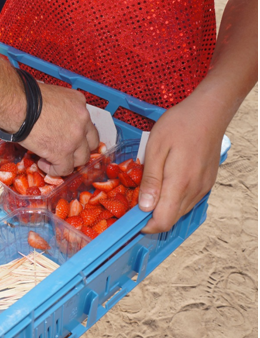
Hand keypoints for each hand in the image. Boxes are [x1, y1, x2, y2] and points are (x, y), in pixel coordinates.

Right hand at [26, 83, 98, 175]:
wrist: (19, 105)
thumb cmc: (26, 97)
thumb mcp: (51, 95)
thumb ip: (59, 108)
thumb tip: (50, 116)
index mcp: (79, 102)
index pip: (87, 123)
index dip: (78, 133)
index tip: (66, 137)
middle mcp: (82, 120)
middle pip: (91, 142)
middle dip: (79, 149)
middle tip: (65, 150)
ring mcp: (75, 138)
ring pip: (81, 159)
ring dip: (68, 161)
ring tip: (51, 159)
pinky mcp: (63, 153)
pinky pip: (64, 169)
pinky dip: (54, 170)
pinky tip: (43, 163)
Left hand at [139, 98, 223, 233]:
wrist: (209, 111)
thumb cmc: (178, 125)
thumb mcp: (156, 148)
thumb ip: (151, 180)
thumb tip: (144, 207)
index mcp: (179, 184)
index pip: (163, 221)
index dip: (145, 225)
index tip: (129, 216)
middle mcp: (194, 191)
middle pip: (171, 219)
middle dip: (150, 217)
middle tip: (133, 202)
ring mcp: (203, 187)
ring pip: (180, 211)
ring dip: (162, 208)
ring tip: (147, 190)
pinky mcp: (207, 182)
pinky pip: (188, 200)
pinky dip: (173, 199)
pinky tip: (163, 184)